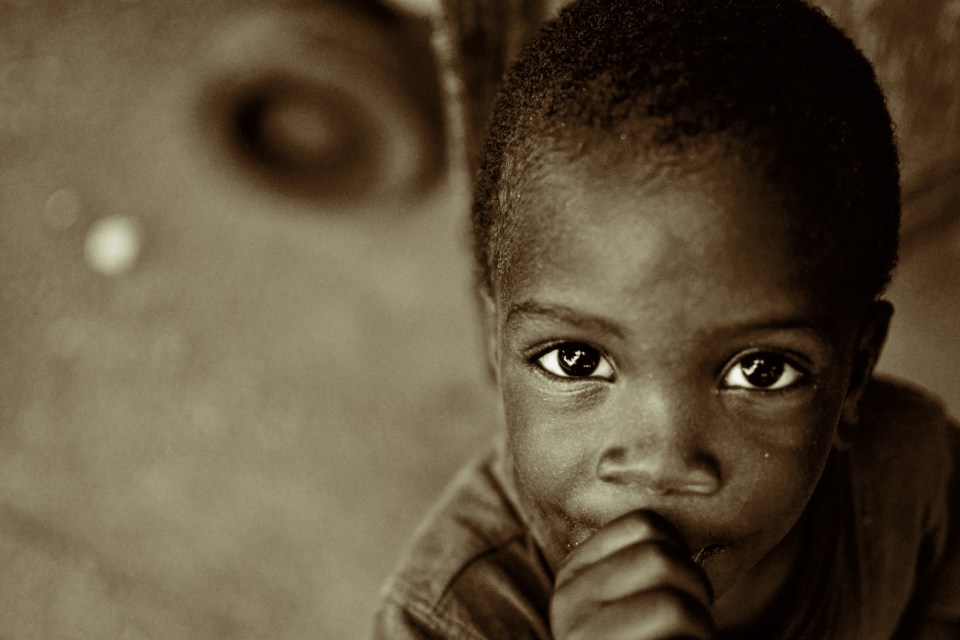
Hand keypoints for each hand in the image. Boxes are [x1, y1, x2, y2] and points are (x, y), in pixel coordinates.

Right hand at [549, 510, 715, 639]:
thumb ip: (640, 564)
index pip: (647, 525)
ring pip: (678, 606)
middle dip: (696, 590)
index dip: (681, 551)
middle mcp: (570, 606)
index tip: (675, 585)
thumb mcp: (625, 601)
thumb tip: (696, 498)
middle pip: (664, 559)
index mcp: (573, 577)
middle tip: (688, 624)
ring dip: (700, 629)